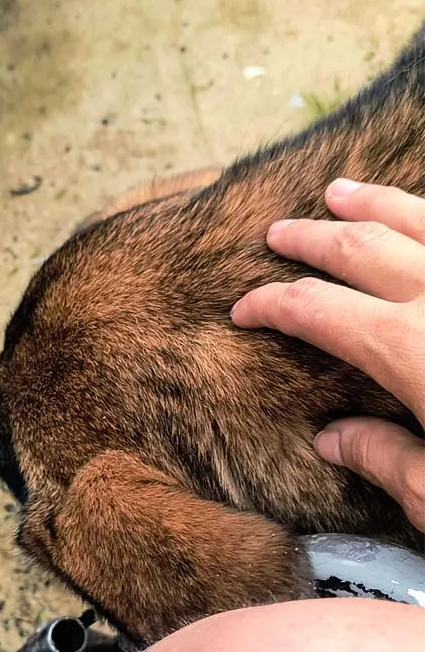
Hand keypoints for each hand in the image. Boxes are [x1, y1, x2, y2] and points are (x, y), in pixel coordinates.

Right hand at [231, 179, 424, 533]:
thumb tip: (333, 438)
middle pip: (362, 248)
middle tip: (280, 232)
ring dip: (376, 203)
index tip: (244, 308)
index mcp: (410, 350)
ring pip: (421, 219)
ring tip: (342, 191)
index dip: (274, 304)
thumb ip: (388, 460)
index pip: (319, 310)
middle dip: (313, 238)